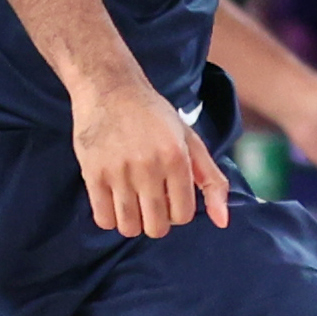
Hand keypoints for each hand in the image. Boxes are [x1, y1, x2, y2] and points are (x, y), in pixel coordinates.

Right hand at [72, 76, 231, 238]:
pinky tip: (114, 200)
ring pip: (129, 227)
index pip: (183, 216)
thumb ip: (212, 181)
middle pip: (157, 227)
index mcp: (176, 158)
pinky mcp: (93, 174)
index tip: (170, 198)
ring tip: (132, 202)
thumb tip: (223, 222)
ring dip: (133, 222)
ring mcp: (119, 172)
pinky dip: (110, 218)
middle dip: (157, 221)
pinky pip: (103, 219)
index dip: (178, 212)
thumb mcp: (190, 141)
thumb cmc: (153, 116)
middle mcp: (149, 166)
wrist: (110, 88)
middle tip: (151, 201)